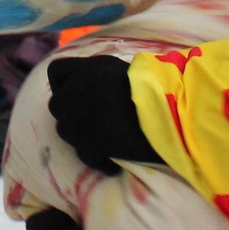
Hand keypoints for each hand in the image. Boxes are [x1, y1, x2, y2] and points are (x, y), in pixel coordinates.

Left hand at [47, 54, 160, 174]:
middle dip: (72, 116)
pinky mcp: (91, 142)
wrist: (173, 112)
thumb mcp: (126, 71)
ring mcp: (82, 117)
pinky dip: (98, 160)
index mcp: (89, 68)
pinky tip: (114, 161)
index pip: (55, 71)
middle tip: (95, 125)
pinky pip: (84, 155)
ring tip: (106, 143)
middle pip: (57, 106)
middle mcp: (79, 89)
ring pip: (66, 133)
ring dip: (82, 138)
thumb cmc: (158, 90)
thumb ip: (100, 78)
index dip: (63, 85)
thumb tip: (87, 93)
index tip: (80, 96)